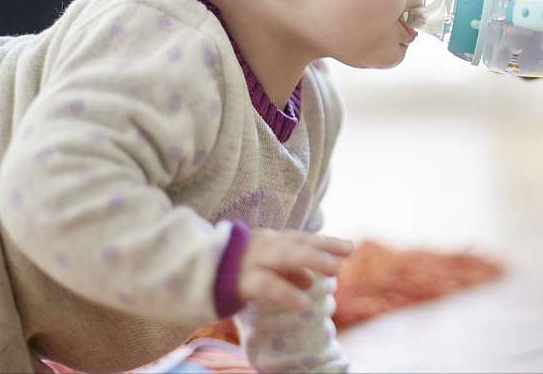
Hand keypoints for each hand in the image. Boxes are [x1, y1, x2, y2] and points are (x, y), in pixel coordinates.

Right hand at [238, 230, 352, 311]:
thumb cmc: (234, 272)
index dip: (324, 241)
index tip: (347, 247)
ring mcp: (250, 261)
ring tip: (334, 269)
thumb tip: (312, 279)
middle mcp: (261, 246)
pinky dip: (287, 292)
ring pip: (284, 256)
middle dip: (322, 246)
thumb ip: (288, 271)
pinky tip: (304, 304)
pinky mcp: (240, 281)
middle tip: (348, 251)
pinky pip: (267, 285)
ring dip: (311, 260)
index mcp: (267, 241)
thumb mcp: (264, 268)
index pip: (300, 238)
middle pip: (295, 243)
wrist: (194, 276)